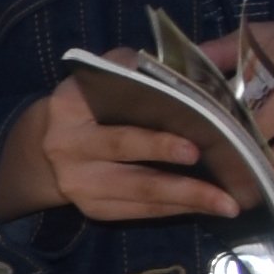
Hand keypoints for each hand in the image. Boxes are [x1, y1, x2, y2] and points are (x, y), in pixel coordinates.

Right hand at [0, 78, 244, 224]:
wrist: (46, 143)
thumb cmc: (88, 101)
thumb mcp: (101, 75)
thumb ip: (137, 66)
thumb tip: (200, 61)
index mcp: (69, 109)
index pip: (116, 125)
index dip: (154, 141)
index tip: (193, 148)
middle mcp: (68, 150)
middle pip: (130, 170)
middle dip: (177, 180)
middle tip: (221, 190)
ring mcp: (78, 185)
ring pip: (139, 196)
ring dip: (186, 201)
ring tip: (227, 205)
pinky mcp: (92, 209)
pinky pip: (137, 212)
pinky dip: (173, 209)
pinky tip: (204, 207)